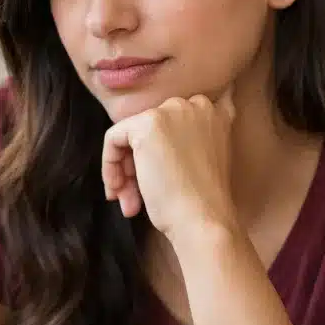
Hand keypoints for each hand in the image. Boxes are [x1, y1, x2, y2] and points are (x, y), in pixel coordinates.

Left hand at [102, 91, 238, 240]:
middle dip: (138, 164)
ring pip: (130, 136)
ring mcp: (171, 112)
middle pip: (149, 130)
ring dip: (125, 171)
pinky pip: (113, 138)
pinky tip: (119, 190)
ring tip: (128, 202)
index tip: (157, 179)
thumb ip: (188, 141)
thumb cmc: (202, 202)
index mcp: (214, 113)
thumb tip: (154, 146)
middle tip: (135, 196)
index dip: (158, 153)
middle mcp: (195, 104)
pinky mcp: (147, 124)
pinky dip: (110, 165)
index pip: (171, 124)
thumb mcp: (205, 162)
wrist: (203, 219)